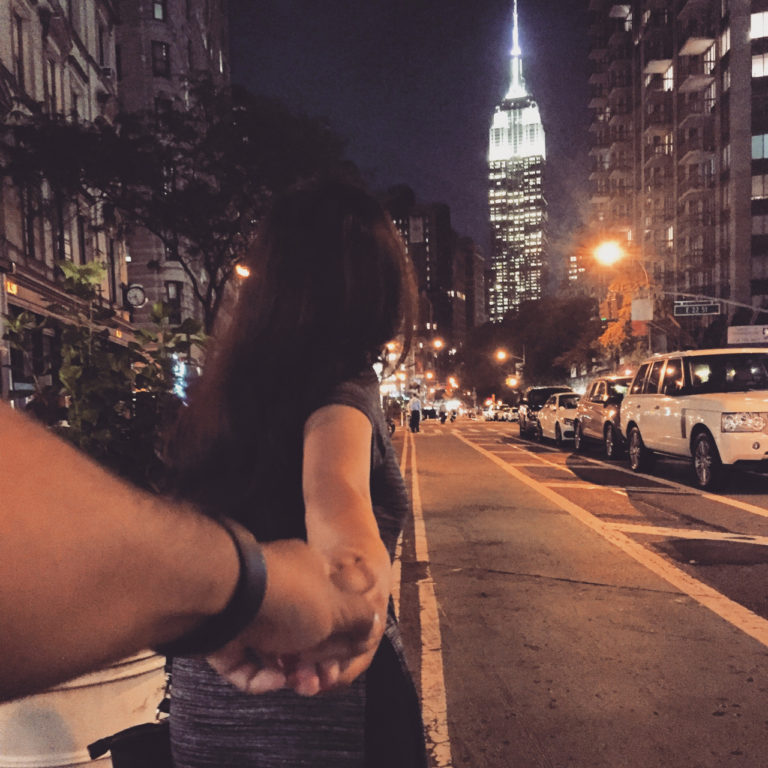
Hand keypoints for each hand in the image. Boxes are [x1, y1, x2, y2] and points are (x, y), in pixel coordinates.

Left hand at [207, 539, 383, 693]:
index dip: (339, 634)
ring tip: (298, 684)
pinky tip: (272, 680)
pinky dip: (259, 676)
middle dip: (313, 660)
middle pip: (300, 631)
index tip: (343, 657)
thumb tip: (373, 623)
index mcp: (307, 571)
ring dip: (288, 672)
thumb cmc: (289, 598)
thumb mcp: (338, 607)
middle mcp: (277, 588)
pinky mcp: (222, 634)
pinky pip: (244, 662)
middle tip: (320, 680)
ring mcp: (247, 612)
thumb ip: (358, 618)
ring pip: (272, 650)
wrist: (224, 598)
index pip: (329, 602)